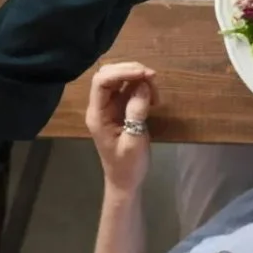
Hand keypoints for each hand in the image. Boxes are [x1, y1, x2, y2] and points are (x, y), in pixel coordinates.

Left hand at [84, 60, 158, 195]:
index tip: (144, 74)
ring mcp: (110, 107)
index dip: (122, 72)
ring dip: (138, 78)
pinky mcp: (121, 109)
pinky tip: (152, 97)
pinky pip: (128, 89)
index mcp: (97, 115)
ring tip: (155, 91)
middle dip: (130, 70)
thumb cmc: (127, 166)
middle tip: (152, 77)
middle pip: (108, 75)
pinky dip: (141, 87)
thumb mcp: (134, 142)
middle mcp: (101, 107)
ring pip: (119, 79)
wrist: (125, 182)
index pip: (101, 81)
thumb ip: (136, 114)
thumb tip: (143, 86)